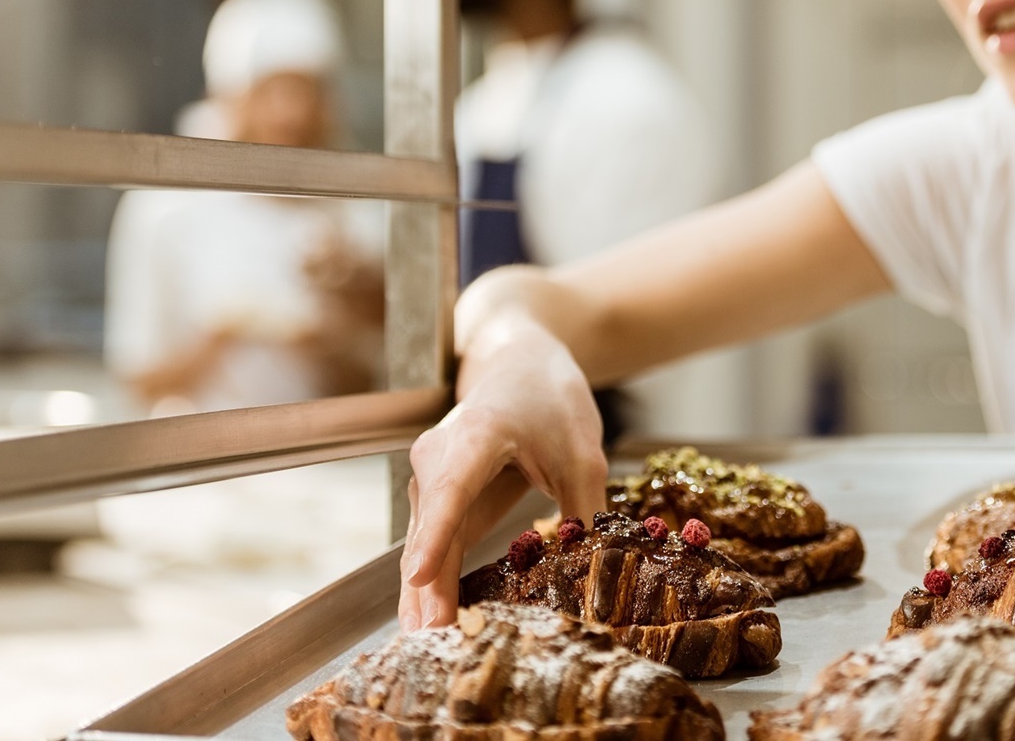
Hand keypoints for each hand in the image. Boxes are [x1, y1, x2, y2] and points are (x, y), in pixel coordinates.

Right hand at [397, 321, 607, 629]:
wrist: (515, 363)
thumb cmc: (547, 398)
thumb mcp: (582, 452)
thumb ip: (585, 512)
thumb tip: (598, 575)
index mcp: (474, 436)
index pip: (450, 489)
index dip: (436, 536)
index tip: (417, 576)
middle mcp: (438, 460)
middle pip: (429, 532)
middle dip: (426, 591)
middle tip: (431, 646)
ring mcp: (432, 482)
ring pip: (425, 547)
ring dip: (424, 598)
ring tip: (428, 651)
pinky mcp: (437, 502)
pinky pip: (432, 548)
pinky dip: (432, 586)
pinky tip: (434, 625)